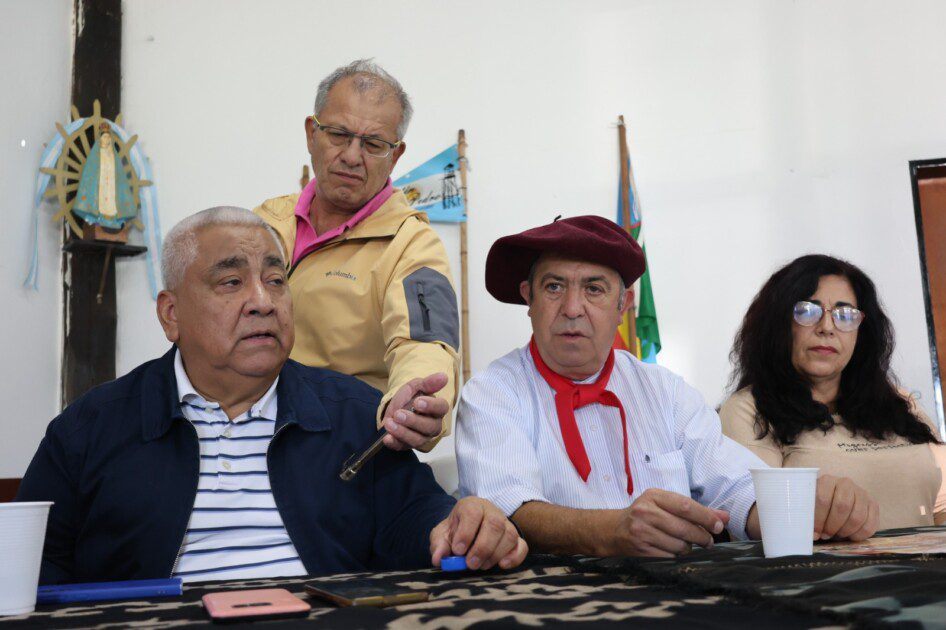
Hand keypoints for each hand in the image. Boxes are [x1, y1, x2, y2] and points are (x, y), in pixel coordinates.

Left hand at [382, 373, 449, 450]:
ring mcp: (421, 437)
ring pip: (417, 439)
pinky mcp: (408, 445)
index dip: (430, 406)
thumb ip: (428, 383)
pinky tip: (387, 438)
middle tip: (399, 414)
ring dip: (403, 432)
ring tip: (390, 423)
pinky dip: (395, 443)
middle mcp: (433, 425)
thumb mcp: (415, 387)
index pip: (441, 408)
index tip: (417, 402)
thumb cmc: (409, 398)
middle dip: (413, 421)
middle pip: (429, 427)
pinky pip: (403, 447)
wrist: (393, 409)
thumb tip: (444, 376)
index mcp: (437, 409)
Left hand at [430, 497, 527, 570]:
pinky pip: (522, 545)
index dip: (466, 532)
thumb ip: (439, 545)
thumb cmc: (455, 532)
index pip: (472, 512)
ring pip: (509, 535)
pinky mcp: (516, 538)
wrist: (468, 531)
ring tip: (481, 566)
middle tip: (471, 564)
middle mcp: (491, 511)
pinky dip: (515, 557)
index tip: (458, 550)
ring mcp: (506, 524)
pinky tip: (502, 565)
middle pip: (494, 524)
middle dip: (483, 547)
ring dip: (495, 554)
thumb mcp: (442, 535)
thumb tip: (439, 559)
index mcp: (471, 506)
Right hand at [611, 489, 728, 557]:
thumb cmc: (645, 515)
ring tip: (683, 544)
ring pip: (679, 546)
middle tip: (708, 541)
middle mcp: (645, 512)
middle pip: (685, 528)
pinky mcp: (640, 551)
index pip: (686, 506)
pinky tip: (671, 551)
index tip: (718, 526)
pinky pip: (670, 557)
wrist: (613, 531)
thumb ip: (695, 510)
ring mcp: (641, 532)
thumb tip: (724, 517)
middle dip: (702, 537)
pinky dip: (675, 556)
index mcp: (653, 496)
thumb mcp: (665, 505)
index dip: (706, 518)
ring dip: (687, 548)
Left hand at [814, 474, 877, 541]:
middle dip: (833, 526)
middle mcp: (846, 483)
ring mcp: (862, 493)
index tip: (815, 532)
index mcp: (827, 481)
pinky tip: (850, 537)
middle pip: (842, 507)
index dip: (819, 519)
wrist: (836, 497)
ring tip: (837, 535)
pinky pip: (870, 525)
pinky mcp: (873, 504)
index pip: (823, 499)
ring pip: (857, 517)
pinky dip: (859, 535)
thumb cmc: (819, 504)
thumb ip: (809, 517)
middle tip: (826, 535)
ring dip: (846, 531)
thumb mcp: (810, 505)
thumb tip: (813, 536)